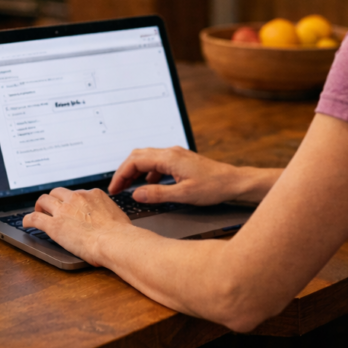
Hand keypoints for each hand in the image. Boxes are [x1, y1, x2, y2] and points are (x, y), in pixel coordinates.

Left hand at [22, 187, 130, 266]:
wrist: (115, 241)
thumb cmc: (121, 234)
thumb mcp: (117, 215)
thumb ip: (107, 213)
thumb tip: (109, 219)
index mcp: (93, 195)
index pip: (76, 193)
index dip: (70, 201)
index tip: (69, 206)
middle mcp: (77, 198)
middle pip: (57, 193)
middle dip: (53, 200)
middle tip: (51, 208)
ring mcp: (64, 210)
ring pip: (44, 200)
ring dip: (40, 206)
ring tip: (38, 213)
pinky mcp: (54, 225)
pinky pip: (35, 218)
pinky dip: (28, 219)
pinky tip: (26, 223)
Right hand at [108, 146, 259, 205]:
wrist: (233, 181)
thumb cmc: (213, 187)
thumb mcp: (184, 195)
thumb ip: (158, 194)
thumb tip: (137, 194)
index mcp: (169, 158)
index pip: (135, 161)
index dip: (121, 174)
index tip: (115, 188)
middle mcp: (171, 152)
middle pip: (138, 156)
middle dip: (124, 171)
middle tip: (117, 188)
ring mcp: (176, 155)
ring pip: (147, 158)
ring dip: (135, 171)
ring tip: (128, 186)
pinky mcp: (181, 160)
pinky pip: (158, 162)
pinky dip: (148, 172)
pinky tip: (149, 185)